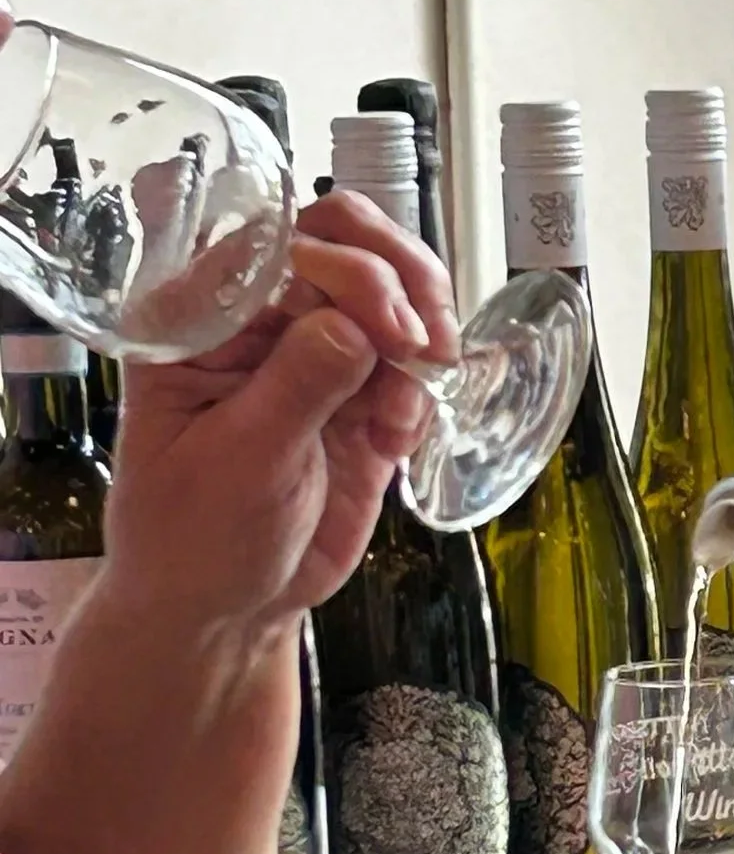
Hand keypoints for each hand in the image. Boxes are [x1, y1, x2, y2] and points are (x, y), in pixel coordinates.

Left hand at [108, 190, 461, 639]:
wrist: (224, 611)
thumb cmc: (191, 541)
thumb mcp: (238, 464)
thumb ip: (297, 386)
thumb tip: (353, 323)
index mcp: (201, 322)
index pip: (277, 243)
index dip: (344, 264)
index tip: (385, 324)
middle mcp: (259, 324)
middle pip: (347, 246)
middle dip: (400, 283)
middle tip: (421, 341)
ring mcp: (314, 356)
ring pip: (393, 294)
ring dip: (422, 336)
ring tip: (410, 399)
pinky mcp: (359, 396)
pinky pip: (412, 362)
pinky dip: (420, 392)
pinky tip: (396, 440)